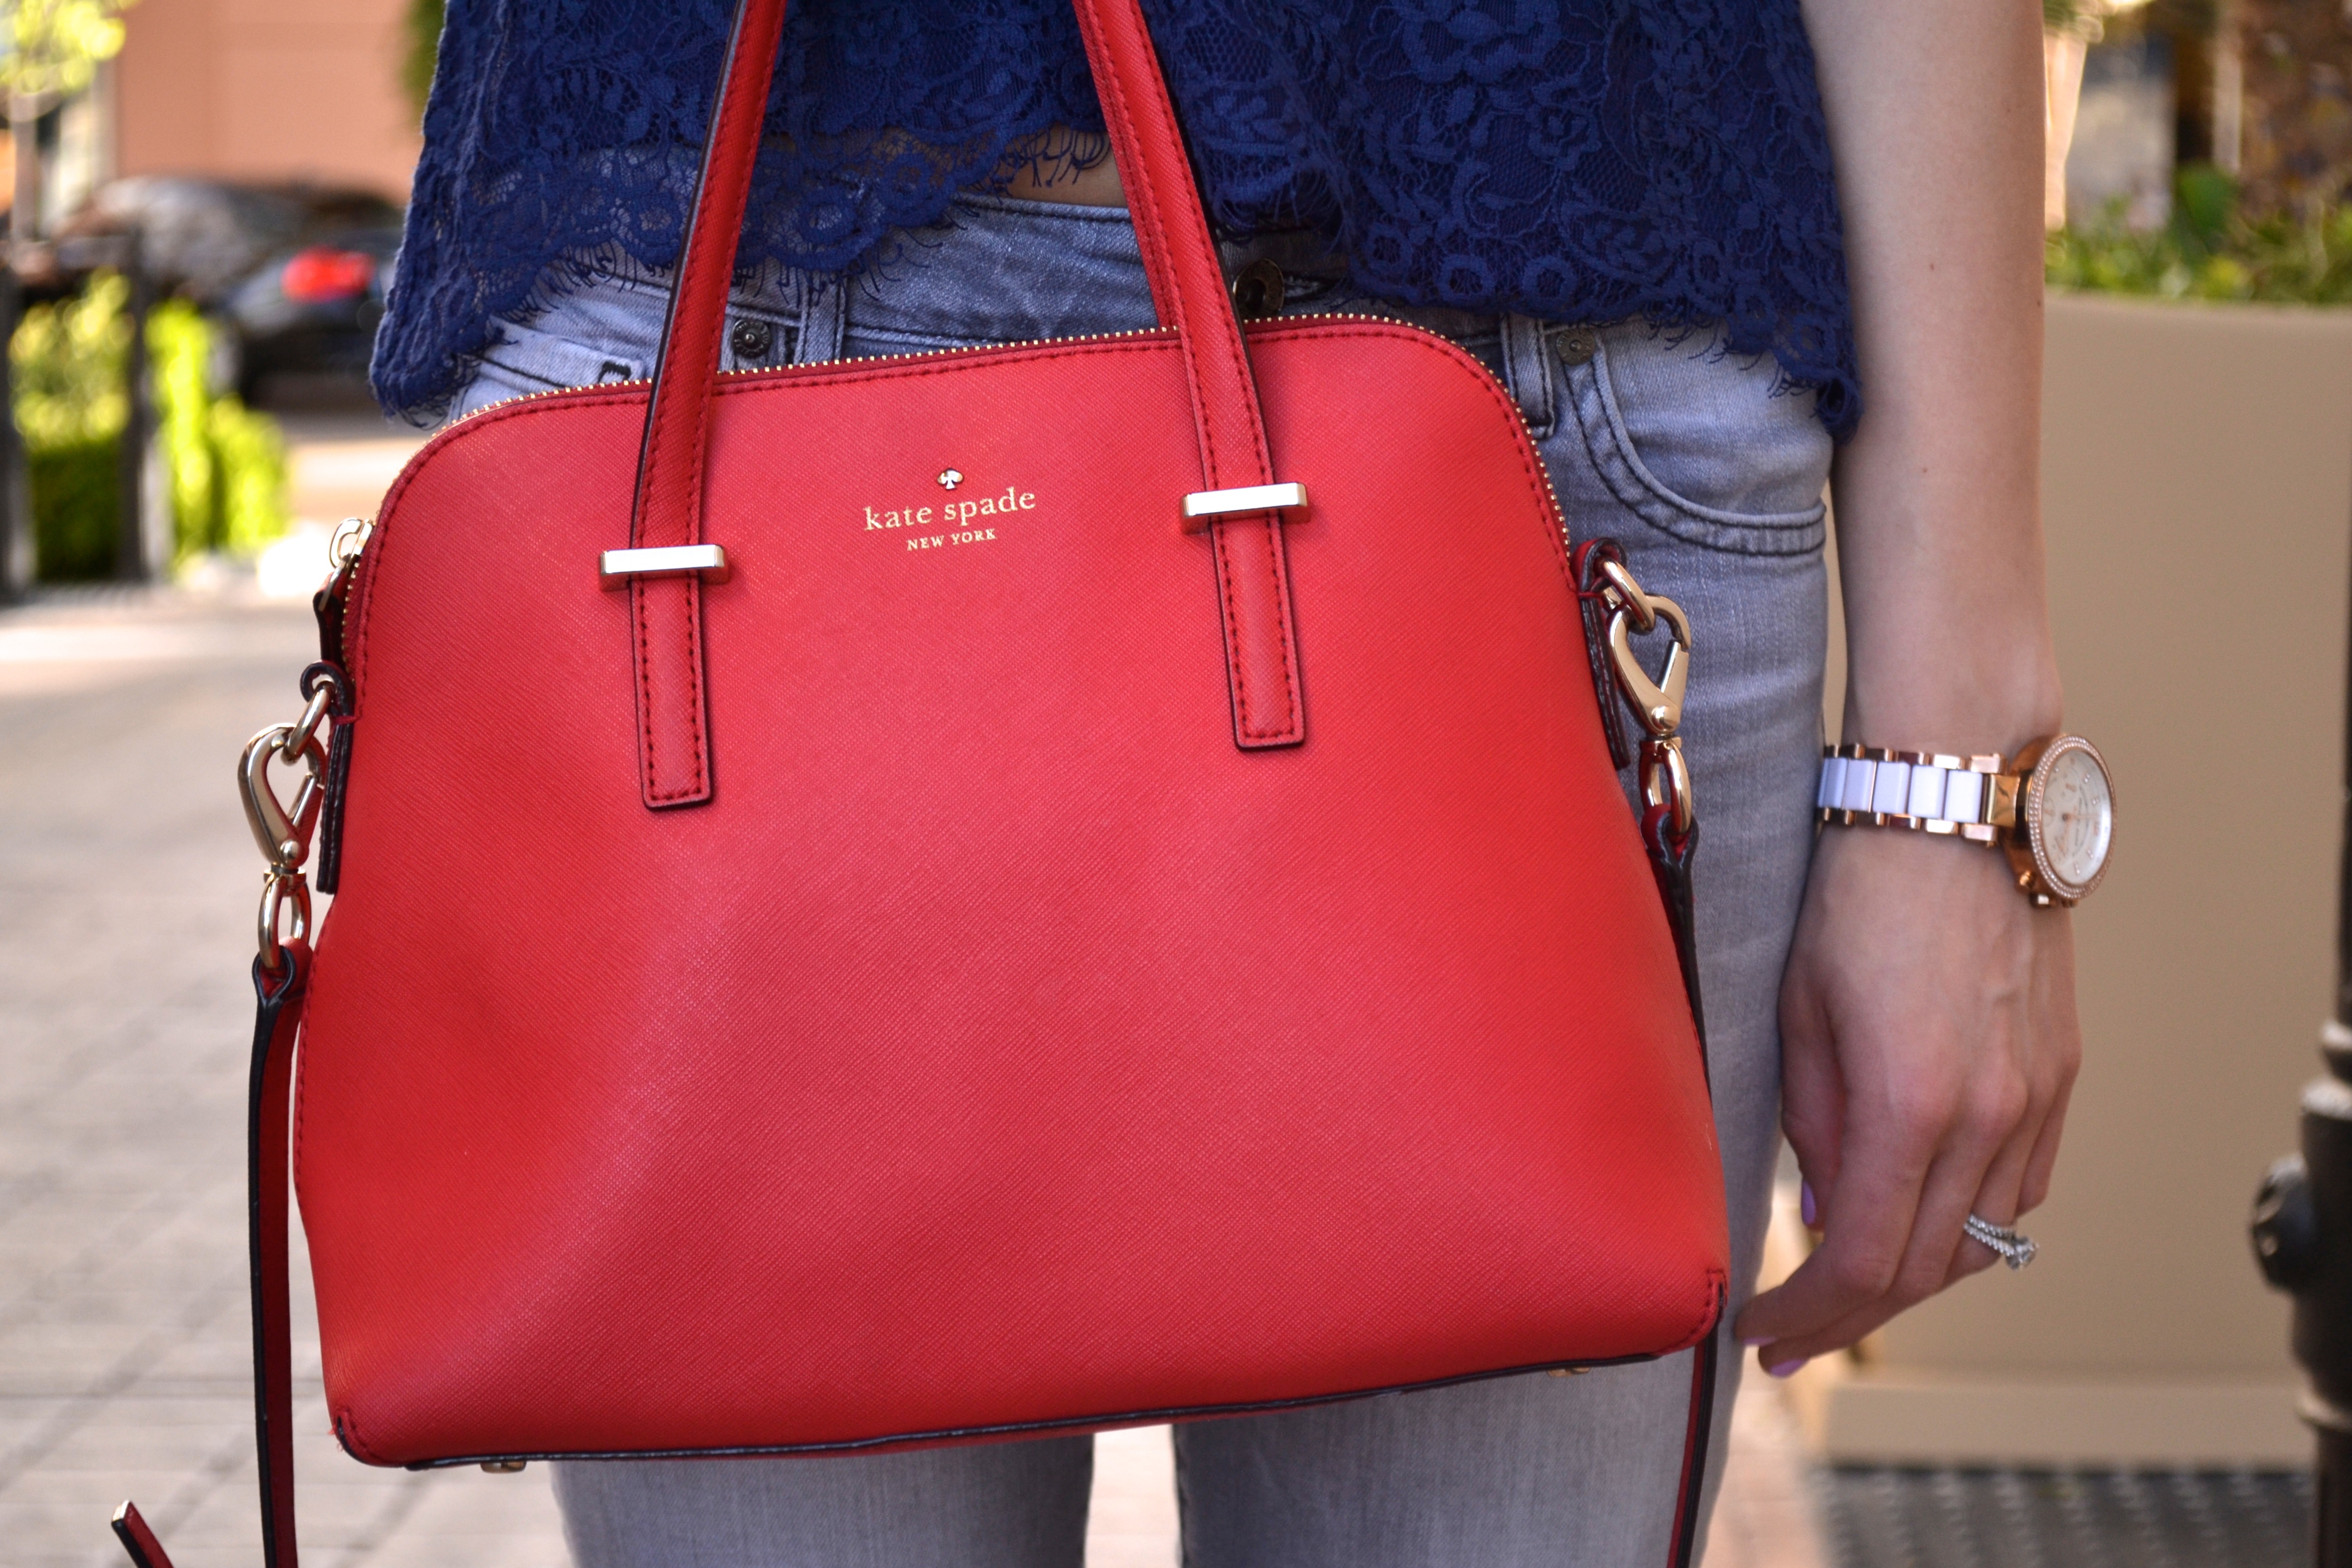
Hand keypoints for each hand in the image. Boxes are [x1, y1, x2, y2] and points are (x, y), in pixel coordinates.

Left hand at [1730, 823, 2079, 1371]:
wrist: (1956, 810)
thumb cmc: (1856, 896)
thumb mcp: (1800, 1012)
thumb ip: (1813, 1125)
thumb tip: (1828, 1212)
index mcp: (1910, 1102)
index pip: (1864, 1260)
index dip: (1809, 1312)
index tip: (1759, 1330)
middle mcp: (1989, 1114)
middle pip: (1927, 1268)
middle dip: (1851, 1316)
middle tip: (1791, 1338)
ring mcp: (2037, 1097)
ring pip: (1984, 1238)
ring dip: (1915, 1279)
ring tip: (1846, 1291)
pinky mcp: (2060, 1073)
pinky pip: (2022, 1187)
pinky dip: (1970, 1224)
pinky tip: (1920, 1223)